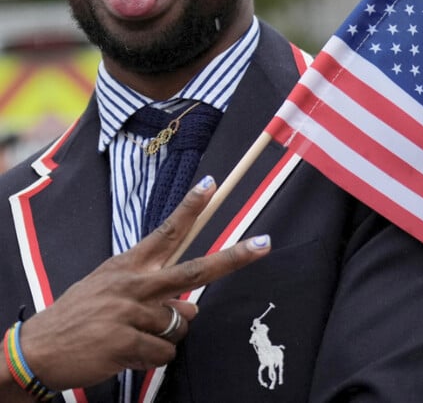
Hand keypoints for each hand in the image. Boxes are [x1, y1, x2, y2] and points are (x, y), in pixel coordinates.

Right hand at [15, 176, 270, 390]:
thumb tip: (190, 303)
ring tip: (132, 337)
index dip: (190, 208)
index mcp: (129, 266)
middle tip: (265, 244)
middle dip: (234, 257)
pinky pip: (165, 351)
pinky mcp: (126, 342)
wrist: (38, 349)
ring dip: (165, 335)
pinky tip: (127, 354)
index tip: (212, 185)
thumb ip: (150, 289)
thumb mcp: (108, 287)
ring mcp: (131, 312)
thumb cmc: (79, 317)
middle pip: (196, 271)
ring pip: (182, 323)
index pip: (166, 232)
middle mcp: (134, 284)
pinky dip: (152, 357)